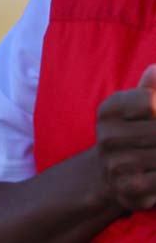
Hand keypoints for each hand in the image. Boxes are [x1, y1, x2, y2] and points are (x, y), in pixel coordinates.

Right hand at [96, 65, 155, 210]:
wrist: (106, 176)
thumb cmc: (131, 135)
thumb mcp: (135, 109)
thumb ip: (149, 89)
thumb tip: (155, 70)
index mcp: (109, 111)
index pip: (150, 101)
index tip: (154, 117)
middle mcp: (108, 136)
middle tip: (154, 137)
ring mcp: (118, 164)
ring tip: (154, 148)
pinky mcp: (131, 188)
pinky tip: (155, 168)